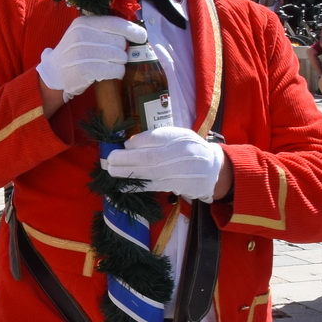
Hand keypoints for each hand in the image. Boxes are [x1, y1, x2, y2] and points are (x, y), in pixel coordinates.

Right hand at [35, 16, 147, 99]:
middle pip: (120, 42)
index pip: (115, 23)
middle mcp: (82, 35)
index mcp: (84, 23)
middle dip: (120, 51)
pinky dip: (116, 73)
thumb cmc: (76, 53)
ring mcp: (82, 52)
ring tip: (107, 66)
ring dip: (119, 64)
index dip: (132, 30)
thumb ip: (105, 31)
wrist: (54, 73)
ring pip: (120, 56)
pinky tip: (108, 74)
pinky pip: (115, 70)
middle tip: (109, 57)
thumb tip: (137, 33)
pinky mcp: (85, 70)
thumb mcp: (85, 35)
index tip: (141, 37)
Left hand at [102, 126, 229, 200]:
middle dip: (126, 159)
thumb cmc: (188, 148)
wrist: (213, 168)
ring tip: (111, 171)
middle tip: (108, 160)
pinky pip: (155, 186)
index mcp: (179, 137)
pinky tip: (123, 185)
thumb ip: (154, 137)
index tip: (123, 146)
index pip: (155, 137)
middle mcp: (180, 154)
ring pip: (151, 173)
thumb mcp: (175, 135)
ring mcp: (180, 171)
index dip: (137, 143)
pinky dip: (137, 186)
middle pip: (150, 157)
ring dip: (127, 173)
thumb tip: (129, 144)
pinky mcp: (177, 185)